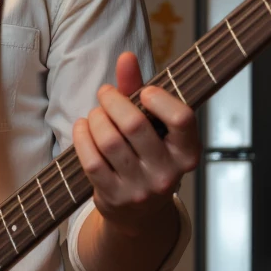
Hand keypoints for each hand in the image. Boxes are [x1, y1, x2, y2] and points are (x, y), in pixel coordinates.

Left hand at [72, 51, 200, 231]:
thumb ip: (139, 90)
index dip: (160, 98)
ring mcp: (140, 188)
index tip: (145, 91)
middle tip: (105, 94)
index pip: (182, 118)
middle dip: (113, 102)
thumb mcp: (153, 126)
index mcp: (187, 153)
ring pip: (110, 141)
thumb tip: (125, 57)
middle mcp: (167, 173)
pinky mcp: (113, 197)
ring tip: (95, 114)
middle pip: (135, 125)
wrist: (138, 214)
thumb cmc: (147, 157)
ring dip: (96, 118)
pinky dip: (82, 136)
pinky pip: (91, 159)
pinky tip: (83, 127)